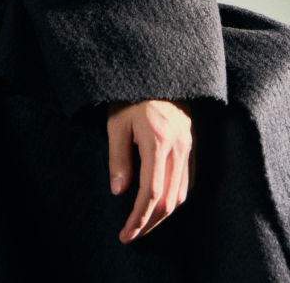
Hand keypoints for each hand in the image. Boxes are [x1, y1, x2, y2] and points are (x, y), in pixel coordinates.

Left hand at [107, 99, 193, 243]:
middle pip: (169, 200)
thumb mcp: (117, 123)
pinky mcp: (190, 145)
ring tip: (142, 223)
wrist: (156, 72)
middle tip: (131, 234)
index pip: (151, 193)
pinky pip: (186, 181)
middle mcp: (178, 147)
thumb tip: (119, 192)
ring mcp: (187, 146)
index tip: (125, 233)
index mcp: (158, 142)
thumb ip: (118, 157)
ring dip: (162, 214)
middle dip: (150, 222)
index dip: (138, 218)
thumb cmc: (130, 96)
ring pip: (181, 194)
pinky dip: (173, 198)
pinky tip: (159, 203)